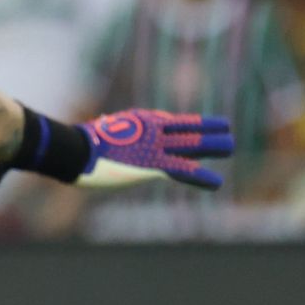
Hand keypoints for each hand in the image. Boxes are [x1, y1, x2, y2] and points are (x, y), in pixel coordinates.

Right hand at [74, 110, 233, 190]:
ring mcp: (155, 146)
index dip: (183, 125)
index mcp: (138, 121)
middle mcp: (152, 130)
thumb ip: (107, 132)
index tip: (195, 127)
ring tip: (230, 146)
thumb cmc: (78, 144)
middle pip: (187, 127)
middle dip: (207, 129)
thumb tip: (102, 126)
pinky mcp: (153, 165)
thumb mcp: (96, 134)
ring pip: (193, 144)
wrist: (74, 150)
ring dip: (214, 145)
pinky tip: (216, 183)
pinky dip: (201, 177)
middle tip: (226, 129)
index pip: (167, 121)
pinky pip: (183, 171)